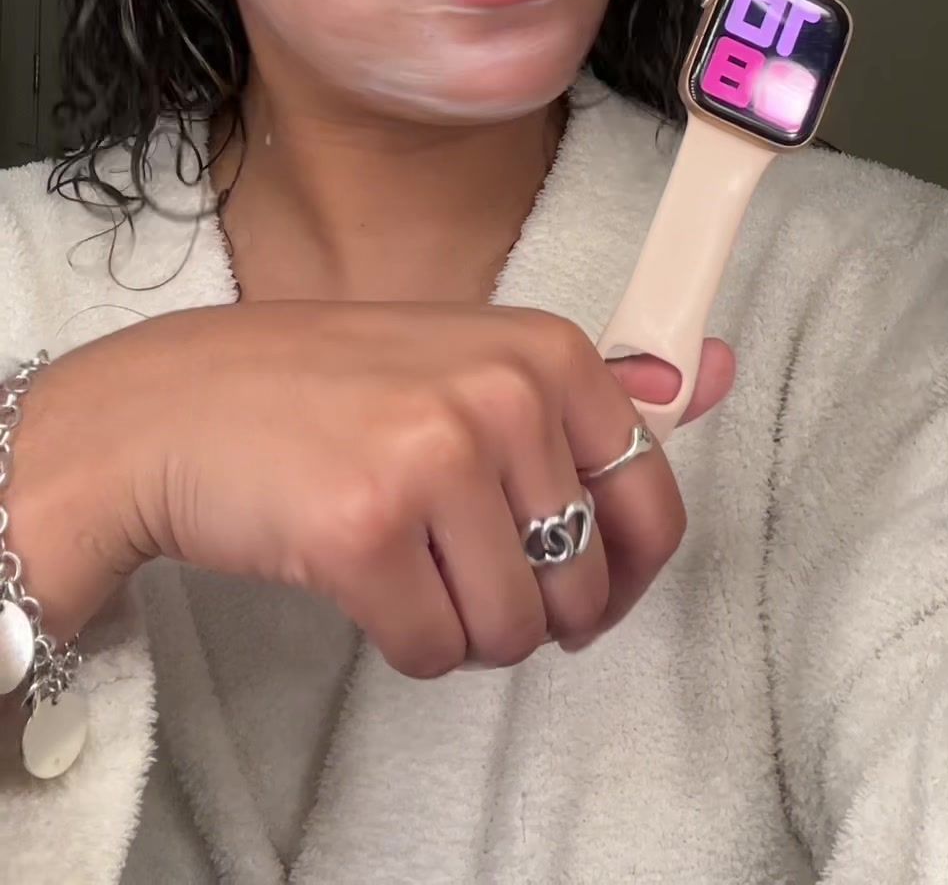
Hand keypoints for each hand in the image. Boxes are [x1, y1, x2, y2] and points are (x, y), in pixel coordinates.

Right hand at [6, 304, 734, 674]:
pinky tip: (360, 578)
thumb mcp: (473, 356)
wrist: (175, 406)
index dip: (617, 567)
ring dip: (465, 628)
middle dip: (532, 606)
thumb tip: (717, 369)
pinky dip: (404, 641)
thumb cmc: (332, 387)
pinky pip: (435, 653)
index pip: (651, 504)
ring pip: (516, 631)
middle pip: (583, 583)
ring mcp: (433, 457)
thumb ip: (601, 379)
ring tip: (408, 563)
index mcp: (545, 349)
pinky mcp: (364, 530)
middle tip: (460, 563)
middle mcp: (502, 392)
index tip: (569, 572)